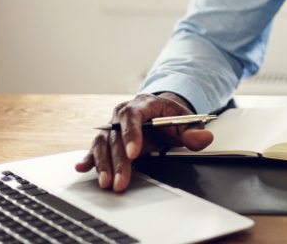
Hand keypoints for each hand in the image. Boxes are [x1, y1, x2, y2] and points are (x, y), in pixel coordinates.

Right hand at [75, 92, 213, 191]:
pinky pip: (95, 148)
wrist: (160, 112)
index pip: (133, 116)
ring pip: (102, 143)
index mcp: (143, 104)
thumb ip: (194, 131)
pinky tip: (82, 168)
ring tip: (106, 182)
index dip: (131, 134)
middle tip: (120, 180)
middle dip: (118, 160)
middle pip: (116, 136)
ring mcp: (112, 126)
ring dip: (102, 164)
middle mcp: (122, 114)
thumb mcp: (186, 121)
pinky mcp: (107, 138)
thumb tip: (205, 138)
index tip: (133, 153)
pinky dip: (88, 158)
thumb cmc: (170, 117)